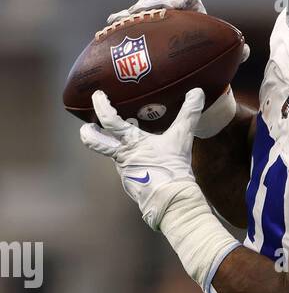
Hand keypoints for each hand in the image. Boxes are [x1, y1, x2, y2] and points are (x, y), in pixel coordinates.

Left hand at [81, 88, 203, 227]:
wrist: (172, 200)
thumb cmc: (173, 167)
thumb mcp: (182, 138)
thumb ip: (189, 114)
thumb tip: (197, 92)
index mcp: (131, 142)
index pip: (109, 120)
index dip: (101, 106)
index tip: (97, 95)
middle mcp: (122, 157)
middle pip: (95, 143)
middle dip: (88, 133)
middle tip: (88, 127)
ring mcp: (124, 173)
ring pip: (115, 157)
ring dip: (119, 149)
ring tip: (129, 145)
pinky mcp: (131, 185)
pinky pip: (128, 171)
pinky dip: (133, 164)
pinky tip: (146, 164)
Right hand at [106, 0, 249, 138]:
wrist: (198, 101)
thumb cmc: (214, 81)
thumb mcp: (226, 68)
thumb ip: (237, 56)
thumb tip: (246, 49)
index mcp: (194, 21)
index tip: (179, 1)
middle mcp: (173, 22)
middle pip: (158, 4)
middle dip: (149, 3)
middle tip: (142, 11)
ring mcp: (153, 33)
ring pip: (138, 17)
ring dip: (128, 15)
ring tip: (116, 20)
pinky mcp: (139, 47)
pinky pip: (126, 35)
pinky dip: (116, 31)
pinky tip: (107, 30)